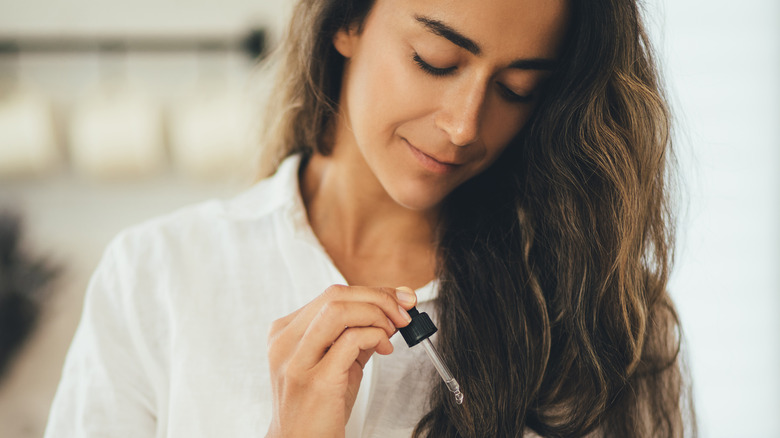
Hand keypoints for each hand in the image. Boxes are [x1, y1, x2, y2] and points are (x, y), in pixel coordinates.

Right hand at [265, 285, 417, 437]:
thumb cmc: (317, 408)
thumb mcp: (335, 363)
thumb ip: (355, 335)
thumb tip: (390, 311)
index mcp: (286, 332)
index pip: (332, 295)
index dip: (372, 292)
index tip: (399, 299)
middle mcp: (286, 342)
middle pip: (336, 296)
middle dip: (379, 298)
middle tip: (403, 313)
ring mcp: (297, 361)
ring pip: (339, 310)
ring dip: (376, 314)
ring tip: (391, 331)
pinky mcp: (316, 380)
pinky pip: (351, 340)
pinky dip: (374, 336)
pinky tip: (383, 347)